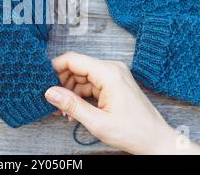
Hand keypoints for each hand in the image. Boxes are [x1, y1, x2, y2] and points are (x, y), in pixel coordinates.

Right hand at [45, 52, 199, 154]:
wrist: (156, 140)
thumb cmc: (133, 132)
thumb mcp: (97, 122)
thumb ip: (71, 105)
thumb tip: (50, 92)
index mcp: (109, 73)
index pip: (73, 59)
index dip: (55, 68)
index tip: (43, 81)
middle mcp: (112, 69)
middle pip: (77, 67)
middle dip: (62, 83)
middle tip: (54, 102)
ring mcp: (114, 75)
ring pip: (83, 76)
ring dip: (71, 92)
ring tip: (66, 111)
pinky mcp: (115, 83)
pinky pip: (91, 83)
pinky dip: (81, 95)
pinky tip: (76, 110)